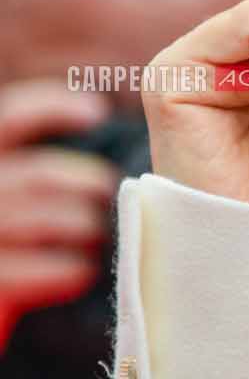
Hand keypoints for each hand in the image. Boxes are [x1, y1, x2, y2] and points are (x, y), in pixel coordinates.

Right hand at [0, 82, 118, 353]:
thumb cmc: (8, 229)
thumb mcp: (11, 181)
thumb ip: (36, 165)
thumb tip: (104, 120)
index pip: (10, 119)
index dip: (51, 109)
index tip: (96, 111)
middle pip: (39, 176)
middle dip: (88, 182)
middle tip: (109, 190)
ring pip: (47, 220)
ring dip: (84, 224)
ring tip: (97, 230)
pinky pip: (40, 270)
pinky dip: (71, 269)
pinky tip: (83, 270)